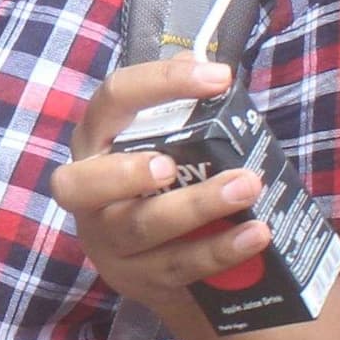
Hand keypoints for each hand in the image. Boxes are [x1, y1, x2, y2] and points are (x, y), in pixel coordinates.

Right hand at [52, 56, 266, 304]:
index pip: (111, 101)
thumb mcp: (159, 142)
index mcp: (94, 144)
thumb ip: (177, 106)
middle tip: (171, 165)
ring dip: (197, 206)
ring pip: (142, 227)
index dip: (158, 84)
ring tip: (248, 186)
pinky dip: (220, 250)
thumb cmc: (154, 185)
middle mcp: (87, 197)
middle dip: (127, 174)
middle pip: (83, 185)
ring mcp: (109, 243)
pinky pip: (179, 266)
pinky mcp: (140, 280)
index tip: (216, 76)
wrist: (150, 260)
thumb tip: (202, 59)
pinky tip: (256, 234)